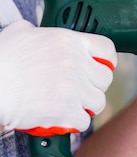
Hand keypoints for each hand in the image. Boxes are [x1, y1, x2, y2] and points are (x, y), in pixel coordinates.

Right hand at [0, 20, 116, 134]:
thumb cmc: (1, 60)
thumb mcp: (19, 33)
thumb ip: (36, 32)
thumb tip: (35, 32)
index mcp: (69, 42)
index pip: (107, 49)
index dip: (106, 60)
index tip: (100, 67)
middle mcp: (76, 64)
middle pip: (105, 79)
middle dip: (94, 86)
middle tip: (80, 90)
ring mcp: (74, 89)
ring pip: (97, 102)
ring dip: (86, 106)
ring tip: (70, 105)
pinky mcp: (66, 111)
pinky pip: (83, 122)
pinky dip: (73, 123)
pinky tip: (61, 119)